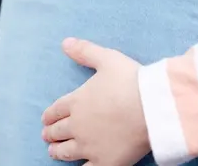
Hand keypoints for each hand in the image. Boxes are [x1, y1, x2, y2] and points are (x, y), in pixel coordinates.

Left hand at [42, 38, 150, 164]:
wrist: (152, 107)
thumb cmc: (132, 81)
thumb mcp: (108, 59)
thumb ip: (85, 51)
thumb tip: (65, 42)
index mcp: (76, 101)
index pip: (55, 110)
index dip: (49, 115)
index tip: (46, 119)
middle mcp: (77, 125)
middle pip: (57, 131)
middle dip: (50, 133)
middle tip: (47, 135)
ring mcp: (89, 146)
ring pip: (65, 152)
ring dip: (57, 151)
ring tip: (54, 152)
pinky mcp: (103, 162)